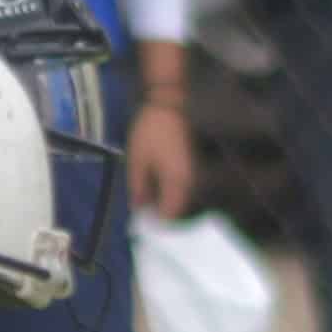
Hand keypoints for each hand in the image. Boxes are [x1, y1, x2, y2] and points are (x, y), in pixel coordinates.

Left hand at [127, 93, 194, 222]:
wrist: (170, 105)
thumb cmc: (151, 132)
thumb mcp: (137, 162)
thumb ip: (139, 189)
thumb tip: (141, 210)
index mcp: (178, 182)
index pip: (172, 216)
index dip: (157, 225)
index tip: (142, 226)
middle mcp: (191, 180)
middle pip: (181, 211)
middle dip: (163, 217)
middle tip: (144, 216)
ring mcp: (194, 172)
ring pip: (183, 200)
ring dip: (167, 205)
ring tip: (148, 205)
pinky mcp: (193, 164)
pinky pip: (184, 187)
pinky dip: (171, 193)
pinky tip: (157, 191)